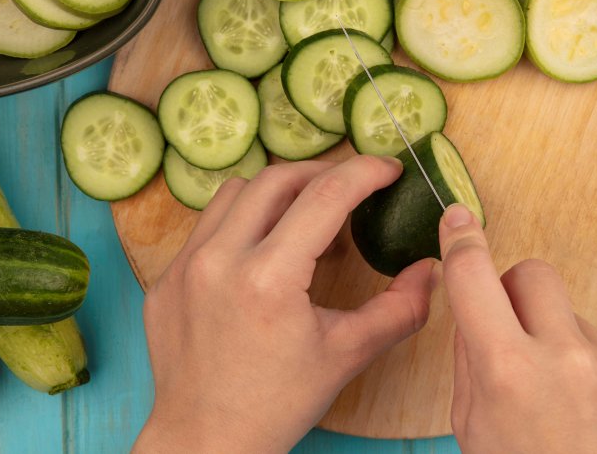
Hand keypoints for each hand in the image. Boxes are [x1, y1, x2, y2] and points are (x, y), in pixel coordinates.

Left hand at [134, 156, 436, 453]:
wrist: (206, 440)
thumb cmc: (276, 403)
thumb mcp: (347, 355)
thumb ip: (399, 309)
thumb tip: (430, 269)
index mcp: (268, 279)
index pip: (326, 195)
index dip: (365, 172)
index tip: (388, 170)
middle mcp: (220, 260)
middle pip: (278, 179)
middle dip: (322, 174)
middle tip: (351, 188)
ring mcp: (185, 266)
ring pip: (236, 192)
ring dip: (277, 192)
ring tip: (306, 218)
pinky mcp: (166, 277)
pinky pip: (207, 225)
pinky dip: (242, 222)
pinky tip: (264, 251)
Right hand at [439, 204, 596, 453]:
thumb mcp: (471, 427)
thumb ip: (470, 362)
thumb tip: (475, 315)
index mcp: (507, 369)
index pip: (475, 275)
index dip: (461, 239)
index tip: (457, 219)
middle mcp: (563, 357)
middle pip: (533, 273)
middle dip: (512, 289)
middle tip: (505, 327)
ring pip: (569, 317)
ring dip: (551, 338)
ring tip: (548, 398)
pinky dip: (584, 372)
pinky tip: (579, 416)